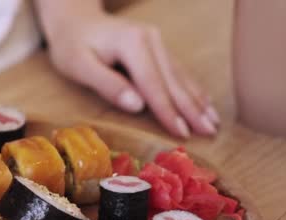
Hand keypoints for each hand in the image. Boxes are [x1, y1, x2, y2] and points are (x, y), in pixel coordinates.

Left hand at [38, 3, 218, 137]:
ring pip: (180, 76)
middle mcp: (151, 39)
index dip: (168, 111)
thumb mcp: (78, 66)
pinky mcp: (157, 46)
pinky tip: (204, 102)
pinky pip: (178, 71)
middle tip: (210, 133)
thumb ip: (107, 84)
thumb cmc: (71, 45)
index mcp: (132, 44)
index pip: (154, 85)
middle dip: (192, 109)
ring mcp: (156, 41)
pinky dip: (192, 88)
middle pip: (173, 81)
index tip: (182, 134)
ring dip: (198, 100)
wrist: (73, 19)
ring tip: (214, 123)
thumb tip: (136, 106)